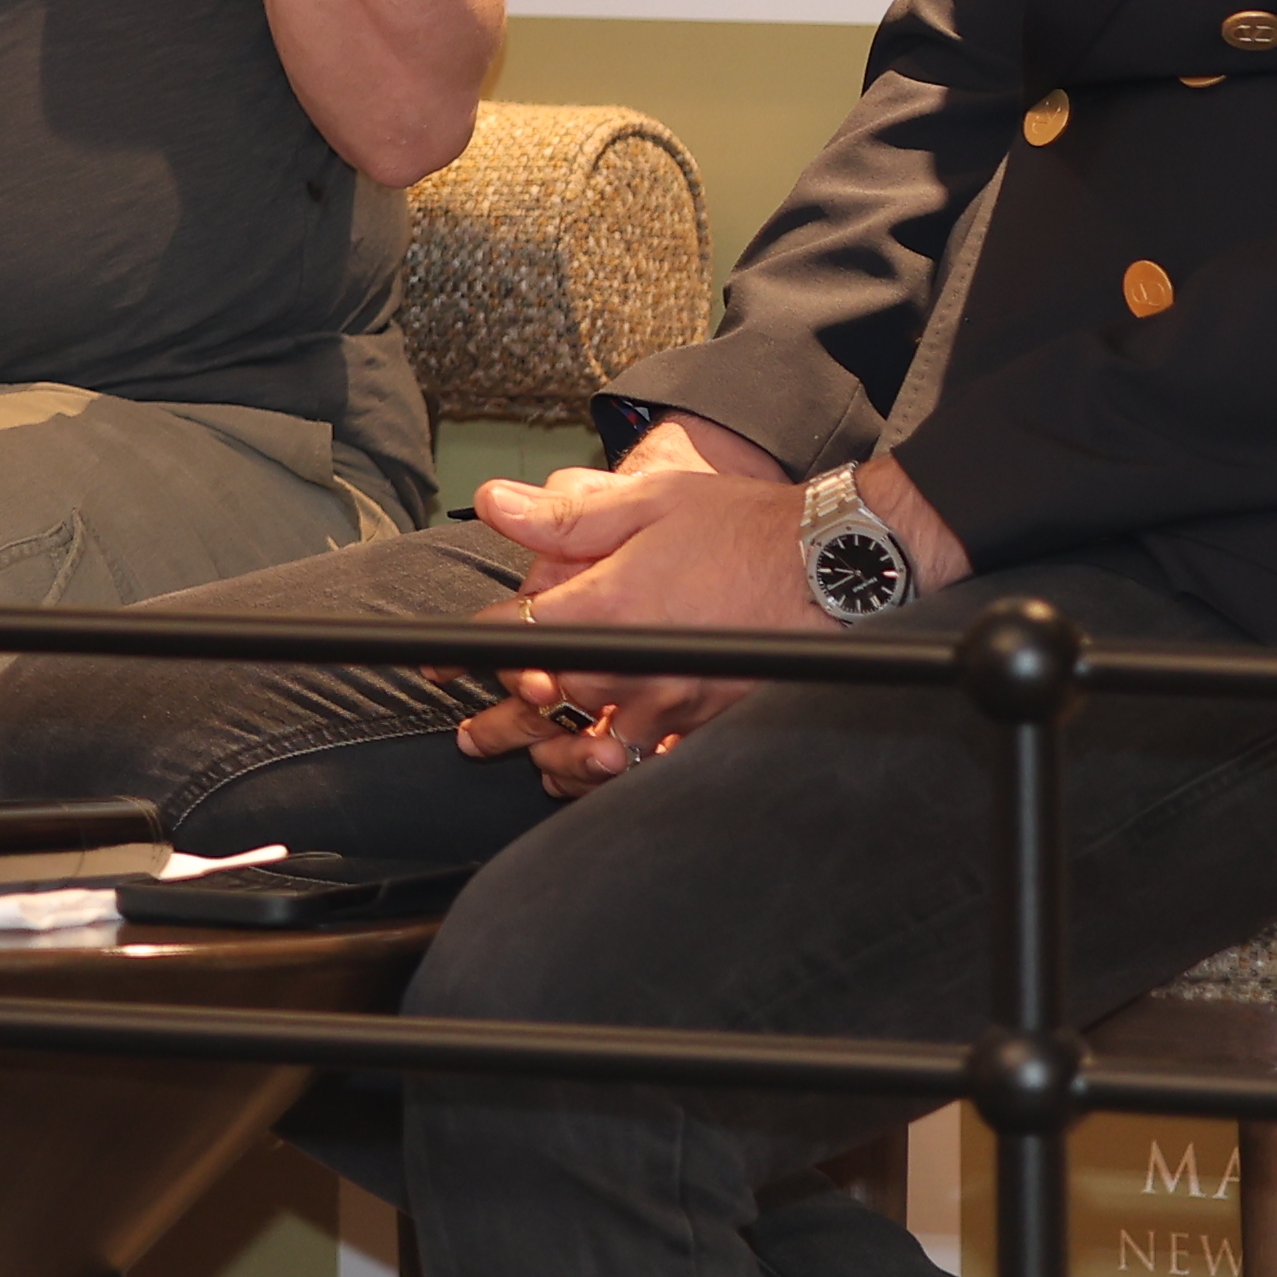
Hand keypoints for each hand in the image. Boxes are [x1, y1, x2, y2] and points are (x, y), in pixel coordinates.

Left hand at [452, 434, 939, 797]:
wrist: (834, 566)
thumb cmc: (744, 528)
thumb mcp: (648, 500)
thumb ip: (565, 511)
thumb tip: (495, 503)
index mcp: (604, 607)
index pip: (514, 638)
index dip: (469, 652)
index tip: (441, 668)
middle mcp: (633, 665)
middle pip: (546, 705)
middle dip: (504, 720)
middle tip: (472, 736)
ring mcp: (674, 701)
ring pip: (595, 749)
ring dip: (557, 761)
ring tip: (531, 767)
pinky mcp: (711, 721)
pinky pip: (653, 762)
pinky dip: (623, 774)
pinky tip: (608, 776)